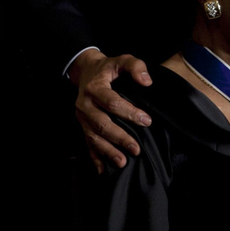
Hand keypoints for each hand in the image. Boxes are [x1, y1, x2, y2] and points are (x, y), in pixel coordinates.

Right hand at [70, 49, 152, 171]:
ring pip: (94, 137)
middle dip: (120, 138)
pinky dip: (95, 158)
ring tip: (122, 162)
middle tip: (136, 149)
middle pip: (102, 124)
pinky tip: (103, 170)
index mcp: (95, 88)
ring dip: (108, 151)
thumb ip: (135, 66)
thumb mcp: (122, 59)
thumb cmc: (108, 68)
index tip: (147, 121)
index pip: (112, 102)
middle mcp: (85, 104)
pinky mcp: (82, 126)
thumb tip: (146, 81)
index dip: (129, 112)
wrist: (86, 71)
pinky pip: (87, 143)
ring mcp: (82, 117)